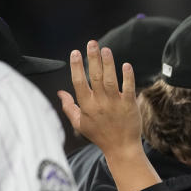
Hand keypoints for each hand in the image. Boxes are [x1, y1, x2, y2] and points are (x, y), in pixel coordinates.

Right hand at [58, 40, 141, 161]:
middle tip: (92, 43)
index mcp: (86, 105)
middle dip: (93, 58)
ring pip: (111, 80)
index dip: (76, 66)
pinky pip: (129, 88)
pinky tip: (126, 65)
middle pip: (95, 77)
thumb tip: (60, 92)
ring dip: (108, 64)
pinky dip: (128, 77)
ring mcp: (115, 104)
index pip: (79, 82)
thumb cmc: (99, 135)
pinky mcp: (130, 106)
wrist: (121, 148)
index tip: (75, 52)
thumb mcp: (80, 123)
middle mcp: (100, 103)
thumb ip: (69, 107)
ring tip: (106, 50)